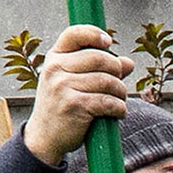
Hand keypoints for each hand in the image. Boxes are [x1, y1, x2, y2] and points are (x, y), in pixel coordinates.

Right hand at [24, 23, 141, 166]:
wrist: (44, 138)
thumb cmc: (61, 106)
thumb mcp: (71, 83)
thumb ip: (98, 70)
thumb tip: (128, 62)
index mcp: (54, 59)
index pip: (74, 34)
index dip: (94, 34)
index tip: (108, 42)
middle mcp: (55, 69)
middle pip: (99, 58)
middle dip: (117, 71)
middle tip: (118, 84)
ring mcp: (63, 87)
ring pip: (108, 81)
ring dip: (121, 92)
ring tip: (119, 100)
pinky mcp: (74, 106)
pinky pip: (108, 101)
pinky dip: (119, 108)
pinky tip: (118, 112)